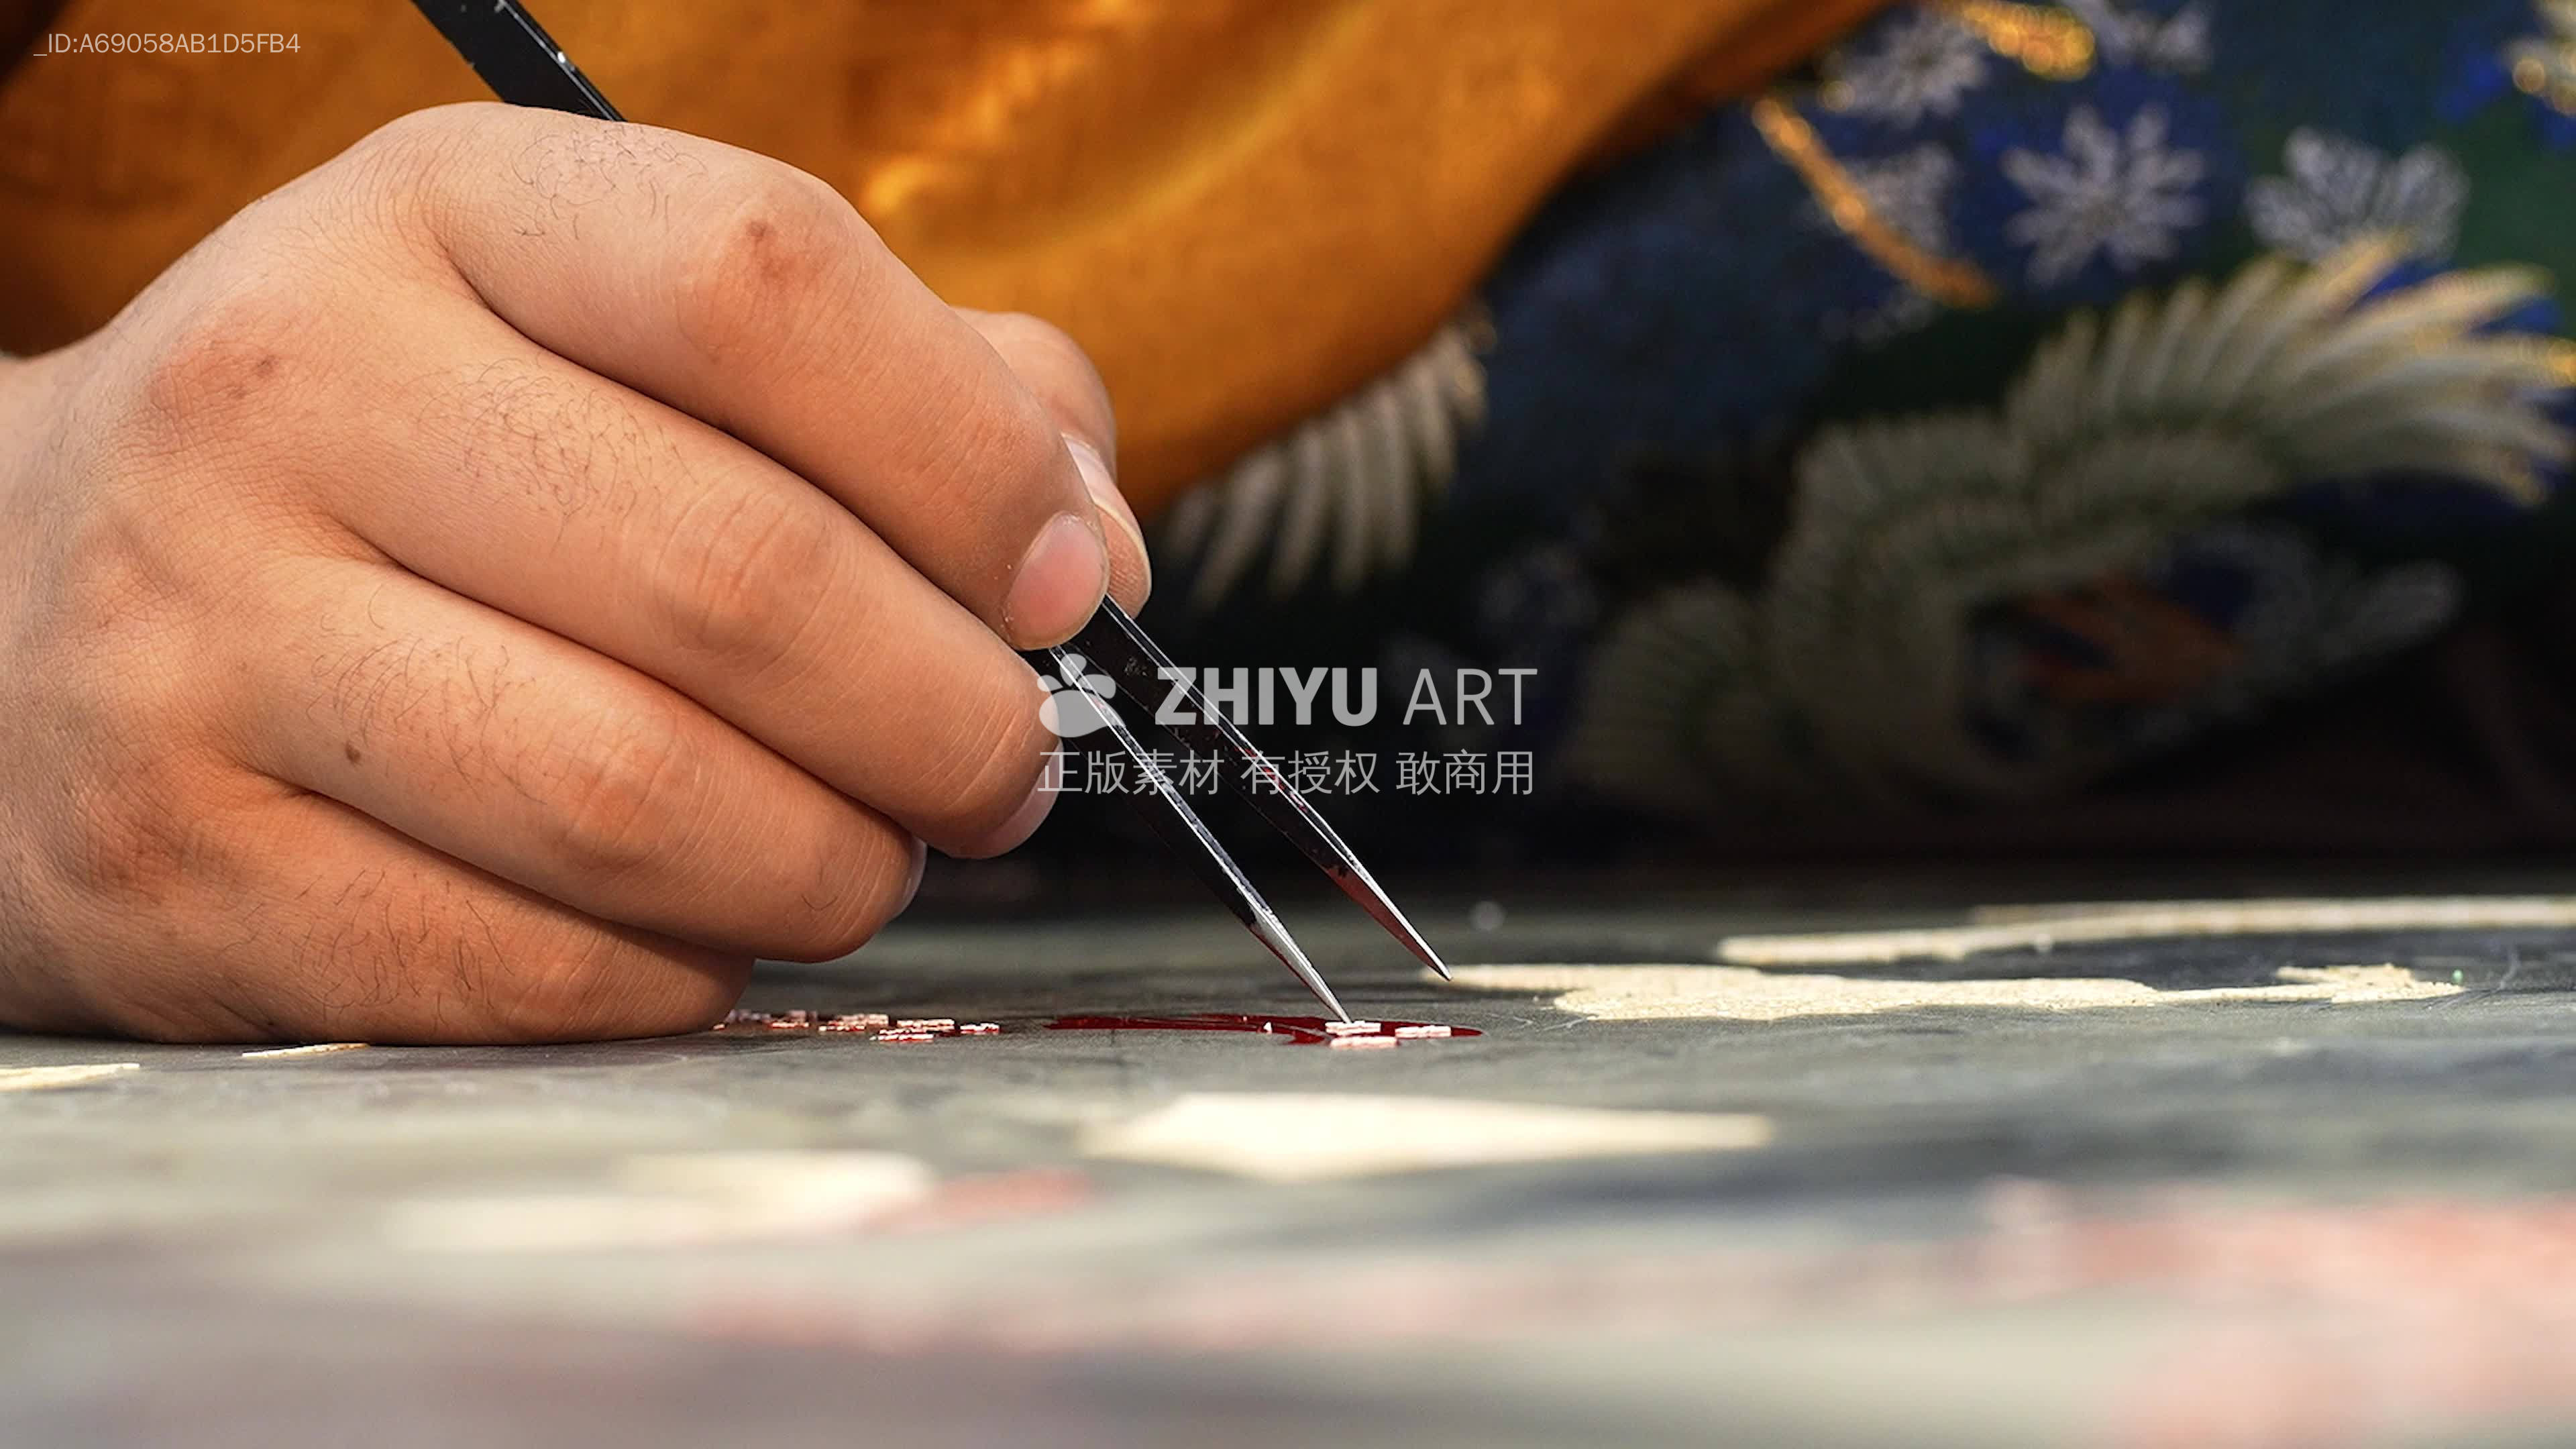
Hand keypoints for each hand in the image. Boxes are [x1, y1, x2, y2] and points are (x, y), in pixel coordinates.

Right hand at [0, 104, 1148, 1043]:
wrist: (27, 618)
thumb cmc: (415, 469)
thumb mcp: (617, 332)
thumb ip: (905, 382)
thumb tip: (1087, 542)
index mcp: (442, 214)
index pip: (763, 280)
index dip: (973, 454)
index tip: (1066, 581)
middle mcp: (297, 396)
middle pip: (737, 575)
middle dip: (949, 714)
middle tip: (1000, 764)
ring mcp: (212, 639)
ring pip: (642, 798)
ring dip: (835, 861)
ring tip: (868, 849)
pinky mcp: (187, 866)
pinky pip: (535, 965)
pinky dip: (684, 970)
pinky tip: (704, 923)